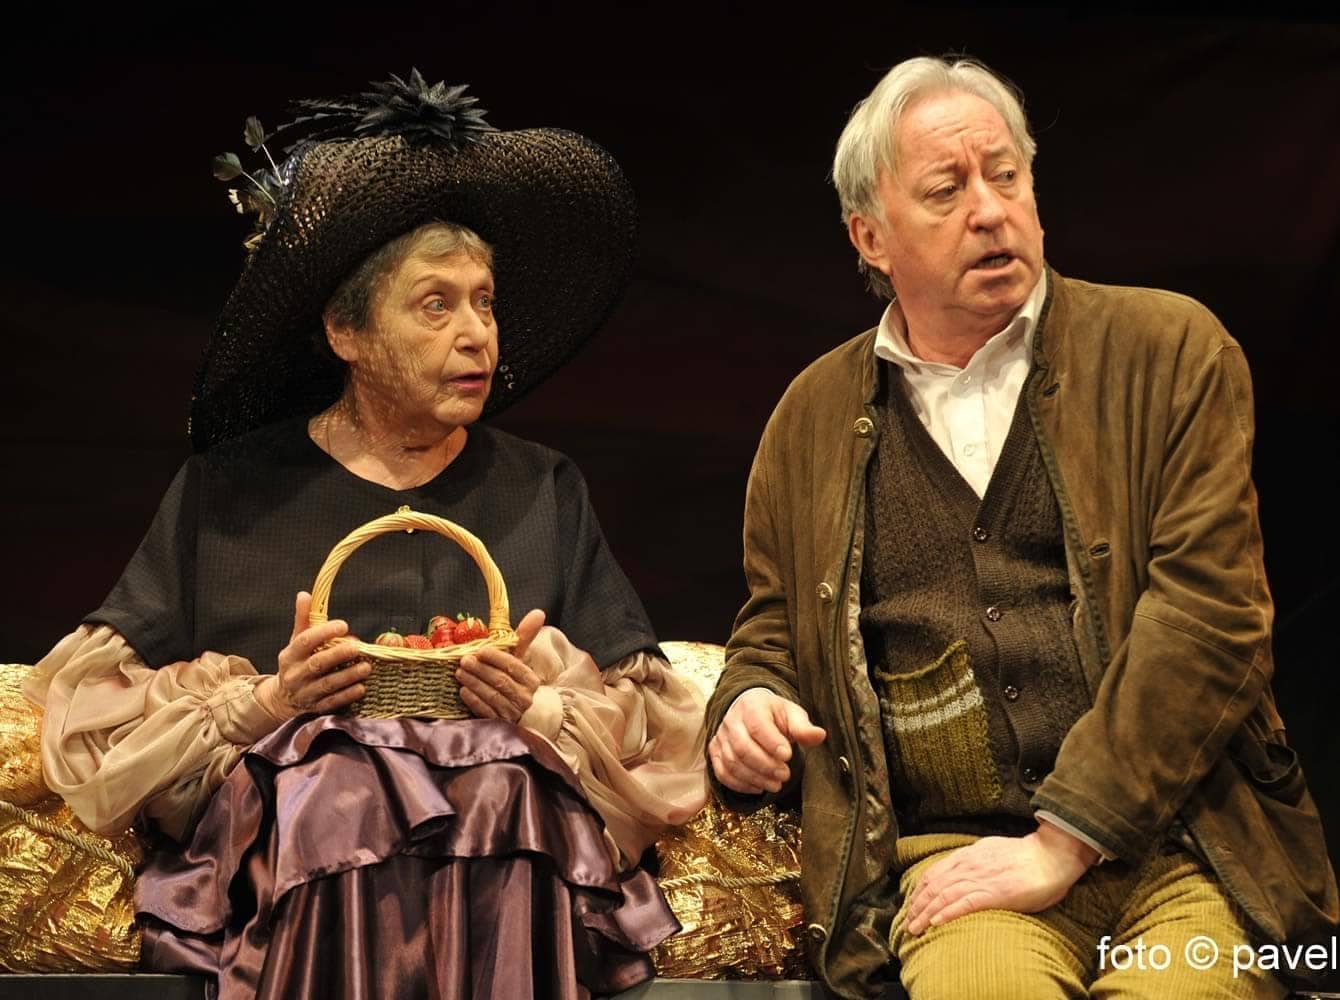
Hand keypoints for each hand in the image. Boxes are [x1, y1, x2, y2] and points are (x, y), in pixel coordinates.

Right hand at [255, 591, 370, 721]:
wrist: (282, 699)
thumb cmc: (296, 663)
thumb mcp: (296, 641)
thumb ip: (303, 619)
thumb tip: (304, 594)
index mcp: (290, 655)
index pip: (305, 641)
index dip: (323, 632)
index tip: (343, 625)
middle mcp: (295, 675)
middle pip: (317, 664)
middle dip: (338, 655)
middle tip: (358, 647)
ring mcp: (305, 693)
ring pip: (327, 685)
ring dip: (348, 676)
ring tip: (366, 667)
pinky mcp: (315, 708)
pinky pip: (332, 703)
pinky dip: (347, 696)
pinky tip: (361, 688)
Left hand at [455, 609, 544, 721]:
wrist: (525, 713)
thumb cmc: (517, 680)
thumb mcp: (520, 659)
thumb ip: (525, 636)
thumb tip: (538, 612)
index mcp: (530, 680)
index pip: (514, 666)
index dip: (496, 658)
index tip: (480, 650)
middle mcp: (524, 697)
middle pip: (501, 681)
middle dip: (481, 670)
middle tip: (464, 660)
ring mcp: (513, 713)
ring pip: (492, 696)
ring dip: (474, 683)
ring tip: (460, 673)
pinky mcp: (500, 724)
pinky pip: (486, 712)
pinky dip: (474, 701)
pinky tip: (463, 691)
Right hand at [709, 688, 825, 794]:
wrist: (750, 711)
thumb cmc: (774, 715)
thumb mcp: (791, 715)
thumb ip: (803, 727)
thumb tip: (820, 735)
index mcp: (752, 706)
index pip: (757, 725)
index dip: (772, 743)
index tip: (789, 755)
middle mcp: (731, 720)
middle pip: (742, 747)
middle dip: (765, 765)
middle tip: (785, 775)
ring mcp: (721, 737)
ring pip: (732, 762)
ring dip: (755, 778)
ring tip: (776, 785)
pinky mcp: (715, 752)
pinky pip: (722, 772)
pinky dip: (740, 784)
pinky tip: (759, 788)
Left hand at [903, 821, 1098, 934]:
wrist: (1051, 855)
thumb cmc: (1027, 856)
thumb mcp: (993, 850)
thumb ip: (977, 860)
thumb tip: (965, 868)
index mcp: (969, 855)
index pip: (935, 873)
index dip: (920, 890)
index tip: (911, 904)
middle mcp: (969, 866)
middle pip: (934, 886)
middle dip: (917, 906)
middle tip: (907, 922)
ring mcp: (980, 879)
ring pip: (943, 897)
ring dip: (925, 914)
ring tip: (914, 929)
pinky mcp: (993, 894)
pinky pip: (963, 904)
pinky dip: (946, 914)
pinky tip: (935, 924)